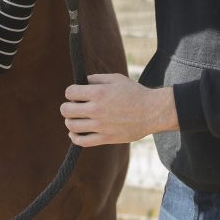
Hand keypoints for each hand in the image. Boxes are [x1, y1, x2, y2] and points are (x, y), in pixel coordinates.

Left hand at [61, 73, 178, 146]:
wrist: (152, 112)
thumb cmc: (134, 93)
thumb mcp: (116, 78)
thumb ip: (96, 79)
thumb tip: (81, 82)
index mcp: (98, 92)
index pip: (70, 92)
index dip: (71, 92)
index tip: (76, 94)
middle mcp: (97, 109)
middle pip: (66, 110)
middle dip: (67, 107)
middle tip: (74, 106)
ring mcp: (100, 125)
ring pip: (71, 126)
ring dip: (70, 121)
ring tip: (76, 118)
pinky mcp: (106, 138)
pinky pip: (82, 141)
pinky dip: (74, 137)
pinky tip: (76, 132)